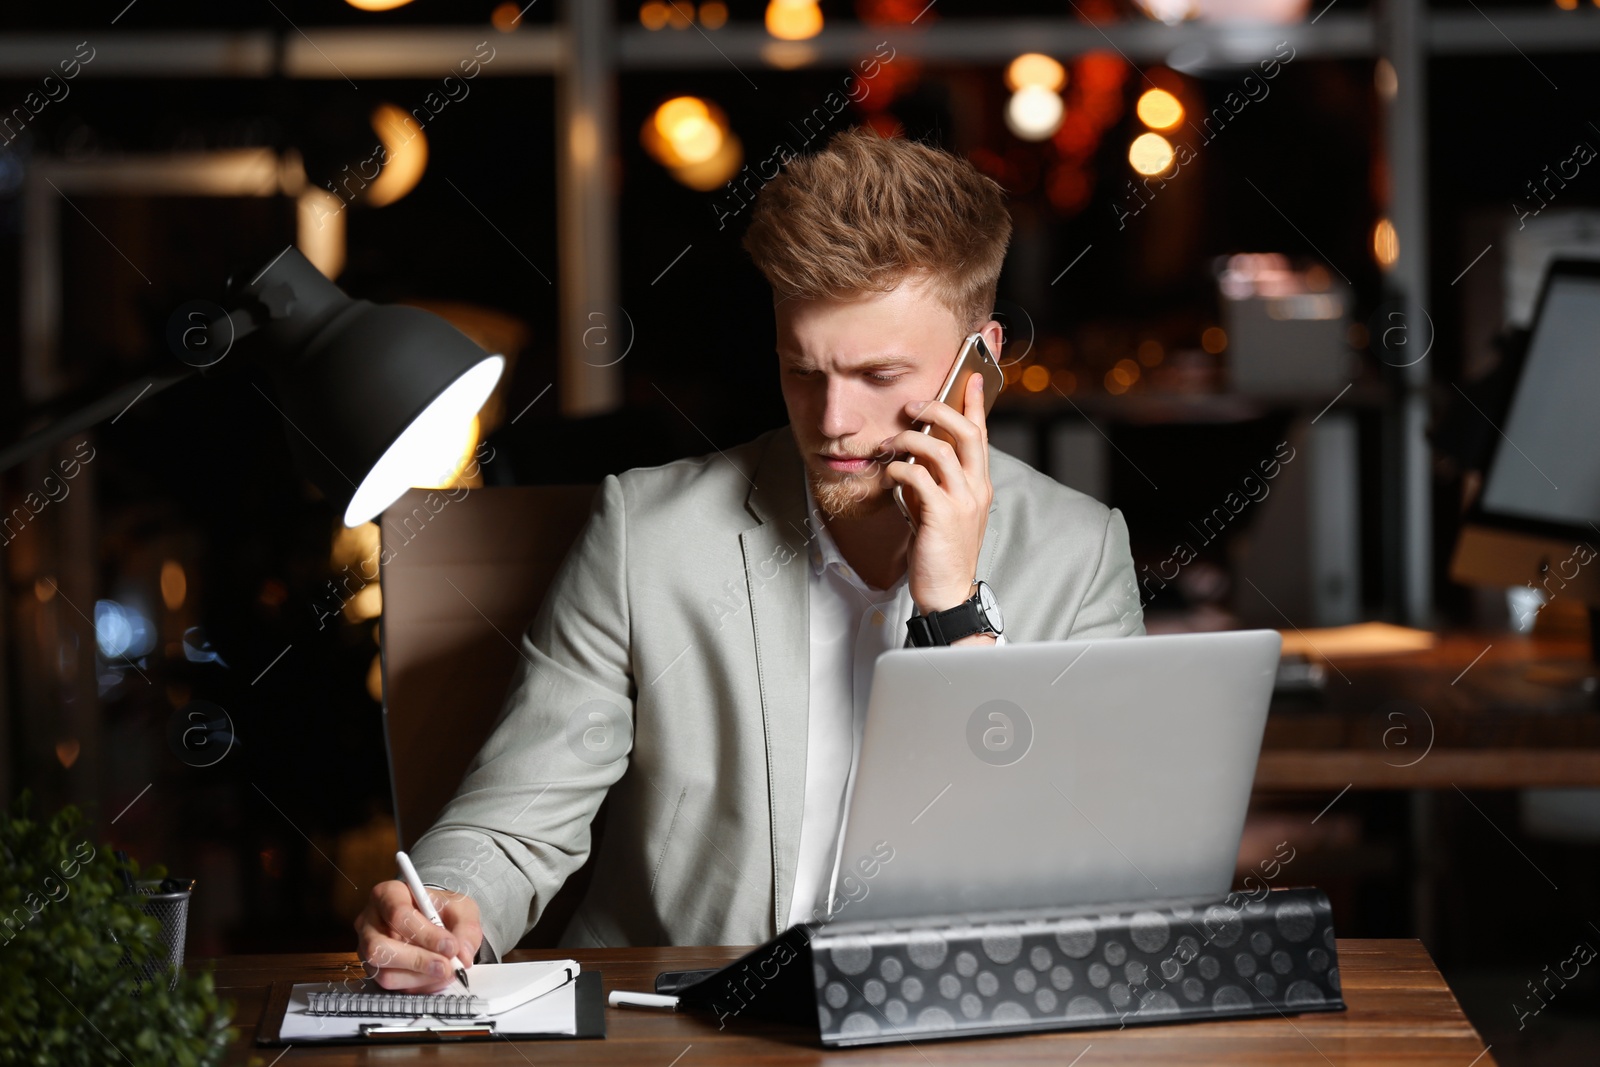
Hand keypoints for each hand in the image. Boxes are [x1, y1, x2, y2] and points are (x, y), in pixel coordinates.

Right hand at [354, 881, 481, 991]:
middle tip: (446, 966)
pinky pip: (391, 985)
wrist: (435, 922)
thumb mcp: (461, 909)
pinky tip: (435, 976)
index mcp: (388, 894)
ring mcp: (367, 948)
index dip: (425, 934)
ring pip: (384, 972)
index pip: (398, 914)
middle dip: (417, 961)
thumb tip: (462, 955)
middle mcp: (370, 921)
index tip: (450, 945)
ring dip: (420, 977)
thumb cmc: (442, 910)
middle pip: (379, 947)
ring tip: (445, 970)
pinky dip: (418, 985)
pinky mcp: (374, 970)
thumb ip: (466, 929)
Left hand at [883, 370, 992, 615]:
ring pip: (940, 450)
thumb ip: (936, 483)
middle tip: (914, 405)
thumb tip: (914, 458)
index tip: (972, 377)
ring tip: (891, 443)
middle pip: (966, 432)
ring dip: (910, 439)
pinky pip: (918, 477)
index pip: (982, 435)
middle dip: (939, 410)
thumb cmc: (941, 551)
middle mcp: (977, 489)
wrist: (947, 592)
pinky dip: (899, 469)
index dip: (976, 404)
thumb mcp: (944, 510)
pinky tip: (888, 475)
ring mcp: (962, 502)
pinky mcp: (942, 515)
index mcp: (979, 485)